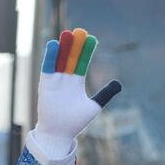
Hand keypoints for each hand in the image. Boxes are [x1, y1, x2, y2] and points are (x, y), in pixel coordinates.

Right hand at [33, 29, 121, 144]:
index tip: (92, 39)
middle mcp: (66, 78)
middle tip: (81, 31)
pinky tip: (54, 45)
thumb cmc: (76, 121)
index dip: (87, 51)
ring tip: (68, 34)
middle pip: (72, 58)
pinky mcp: (46, 84)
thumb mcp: (95, 105)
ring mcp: (55, 80)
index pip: (83, 62)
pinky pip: (48, 67)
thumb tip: (118, 84)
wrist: (60, 132)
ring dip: (64, 47)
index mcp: (77, 82)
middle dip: (76, 45)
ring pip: (60, 60)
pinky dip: (51, 56)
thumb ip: (105, 94)